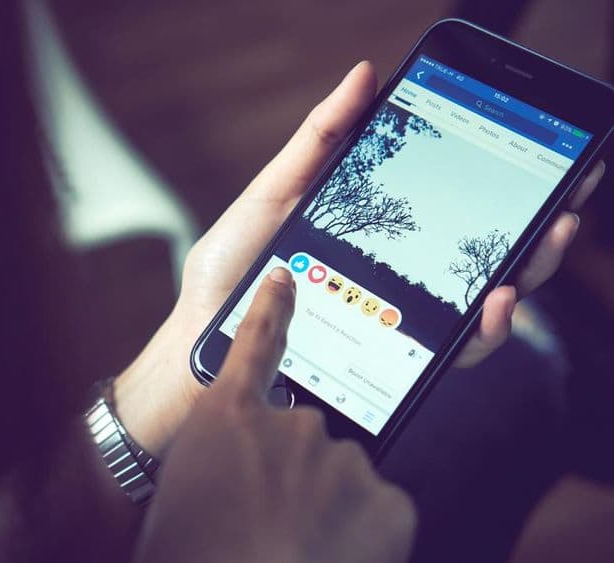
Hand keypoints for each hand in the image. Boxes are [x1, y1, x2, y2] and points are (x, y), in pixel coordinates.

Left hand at [114, 61, 605, 454]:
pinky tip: (493, 304)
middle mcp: (395, 281)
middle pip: (479, 258)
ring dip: (525, 275)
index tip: (542, 159)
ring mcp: (395, 323)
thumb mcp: (275, 193)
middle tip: (565, 201)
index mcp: (375, 237)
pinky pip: (449, 353)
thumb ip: (320, 142)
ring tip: (543, 244)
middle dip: (534, 230)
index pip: (451, 213)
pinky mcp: (387, 363)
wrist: (201, 338)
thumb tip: (366, 74)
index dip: (501, 191)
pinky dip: (482, 331)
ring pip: (480, 307)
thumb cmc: (233, 267)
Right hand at [135, 268, 415, 562]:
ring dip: (327, 503)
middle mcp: (292, 424)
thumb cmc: (190, 552)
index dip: (270, 309)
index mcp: (230, 417)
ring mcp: (343, 460)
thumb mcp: (182, 495)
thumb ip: (215, 462)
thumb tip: (234, 468)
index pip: (255, 343)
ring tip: (297, 546)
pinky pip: (378, 509)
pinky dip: (363, 532)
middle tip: (273, 518)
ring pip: (342, 473)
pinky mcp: (388, 502)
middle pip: (305, 431)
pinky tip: (333, 557)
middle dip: (295, 468)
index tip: (284, 280)